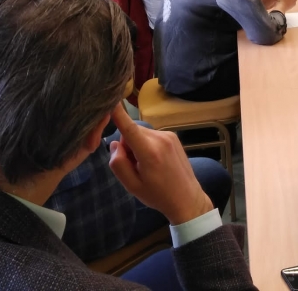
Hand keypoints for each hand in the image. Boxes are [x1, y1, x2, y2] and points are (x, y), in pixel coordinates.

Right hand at [108, 106, 212, 224]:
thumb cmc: (157, 195)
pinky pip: (151, 135)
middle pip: (132, 132)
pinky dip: (147, 144)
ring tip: (147, 165)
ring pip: (141, 133)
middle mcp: (160, 138)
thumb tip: (115, 143)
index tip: (110, 99)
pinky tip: (156, 161)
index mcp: (149, 151)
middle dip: (128, 145)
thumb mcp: (132, 186)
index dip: (117, 112)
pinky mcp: (173, 136)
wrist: (187, 198)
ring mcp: (169, 135)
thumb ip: (118, 164)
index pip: (128, 127)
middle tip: (135, 166)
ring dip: (138, 145)